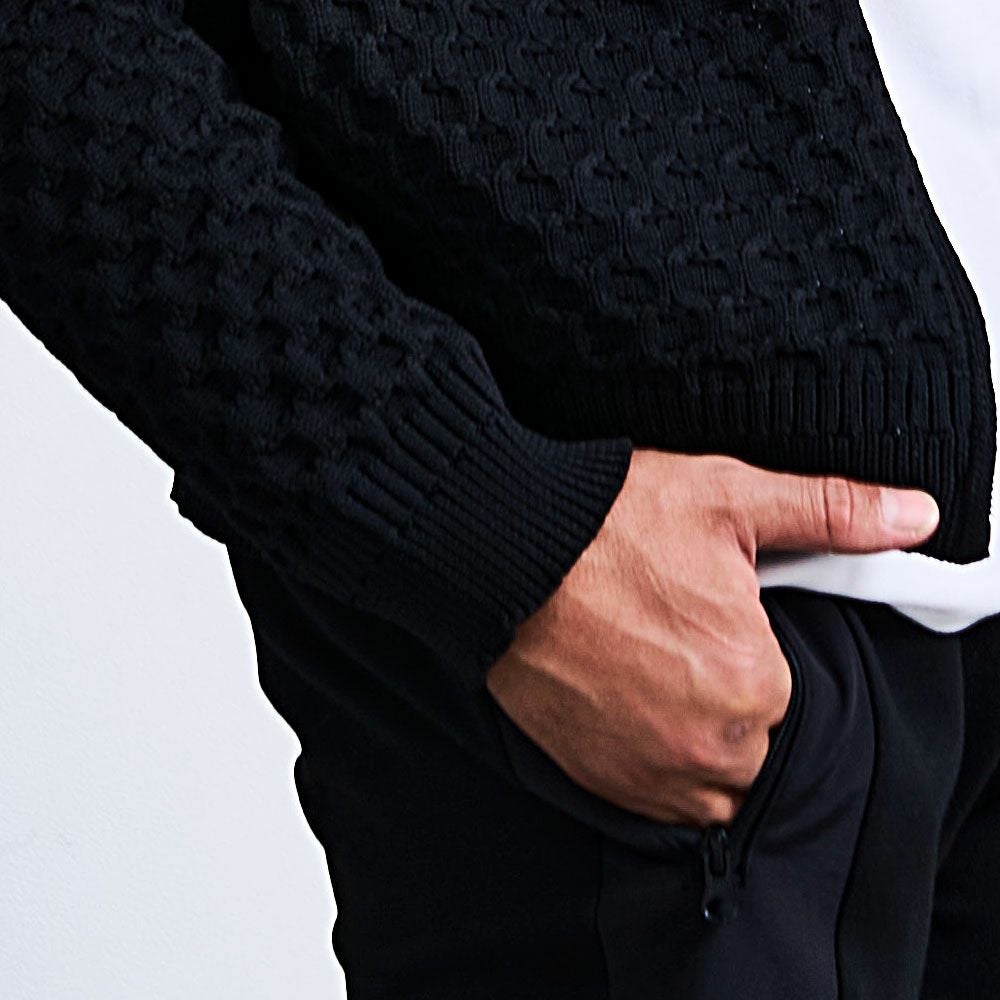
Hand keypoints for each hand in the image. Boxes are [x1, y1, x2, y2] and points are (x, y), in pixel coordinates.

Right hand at [485, 449, 938, 826]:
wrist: (501, 554)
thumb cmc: (607, 524)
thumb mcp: (728, 499)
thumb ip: (831, 512)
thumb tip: (914, 517)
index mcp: (753, 680)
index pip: (783, 685)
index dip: (745, 642)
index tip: (706, 610)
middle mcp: (707, 744)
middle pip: (749, 734)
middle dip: (723, 691)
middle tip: (669, 630)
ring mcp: (647, 772)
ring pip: (707, 772)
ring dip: (691, 734)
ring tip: (642, 663)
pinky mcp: (599, 781)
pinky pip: (655, 796)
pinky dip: (650, 758)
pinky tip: (620, 695)